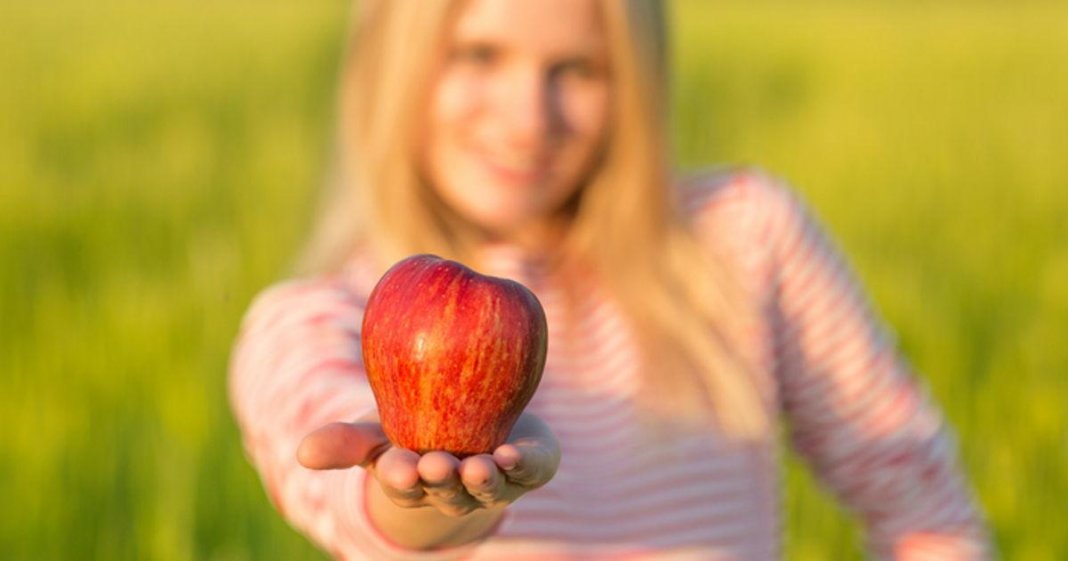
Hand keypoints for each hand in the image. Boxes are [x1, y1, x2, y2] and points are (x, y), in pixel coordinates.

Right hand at [297, 412, 559, 517]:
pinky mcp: (530, 468)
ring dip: (480, 480)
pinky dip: (523, 466)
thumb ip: (346, 440)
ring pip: (486, 488)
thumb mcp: (379, 432)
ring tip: (475, 466)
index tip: (395, 465)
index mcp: (415, 480)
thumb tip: (304, 452)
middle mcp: (454, 488)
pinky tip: (514, 454)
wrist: (483, 420)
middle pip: (444, 490)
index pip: (402, 482)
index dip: (399, 477)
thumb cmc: (419, 426)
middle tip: (433, 464)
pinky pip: (529, 471)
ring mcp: (493, 483)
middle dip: (438, 480)